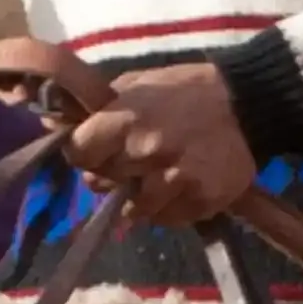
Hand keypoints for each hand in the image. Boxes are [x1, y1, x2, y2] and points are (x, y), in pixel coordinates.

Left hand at [53, 57, 263, 229]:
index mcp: (126, 121)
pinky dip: (167, 208)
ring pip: (133, 209)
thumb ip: (99, 106)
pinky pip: (166, 219)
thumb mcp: (138, 84)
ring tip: (154, 176)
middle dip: (109, 173)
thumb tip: (54, 123)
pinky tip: (179, 185)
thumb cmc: (186, 90)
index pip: (78, 152)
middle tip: (128, 161)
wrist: (249, 104)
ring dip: (138, 196)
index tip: (92, 150)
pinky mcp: (200, 201)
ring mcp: (175, 181)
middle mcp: (147, 153)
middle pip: (101, 181)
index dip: (82, 152)